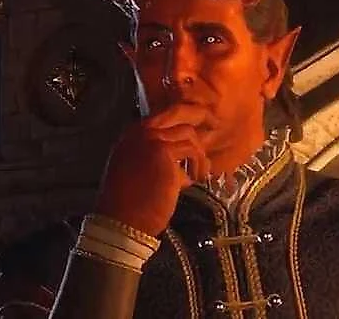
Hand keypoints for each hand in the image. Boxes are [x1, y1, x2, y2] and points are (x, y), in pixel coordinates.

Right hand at [95, 103, 217, 235]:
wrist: (123, 222)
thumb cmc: (131, 205)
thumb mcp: (140, 173)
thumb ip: (156, 160)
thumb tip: (182, 164)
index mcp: (131, 136)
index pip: (163, 116)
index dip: (184, 121)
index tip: (200, 129)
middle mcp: (139, 133)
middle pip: (177, 115)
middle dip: (200, 120)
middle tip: (215, 128)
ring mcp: (151, 140)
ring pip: (188, 133)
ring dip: (199, 154)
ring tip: (200, 173)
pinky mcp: (164, 153)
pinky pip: (192, 151)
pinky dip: (197, 165)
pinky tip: (194, 180)